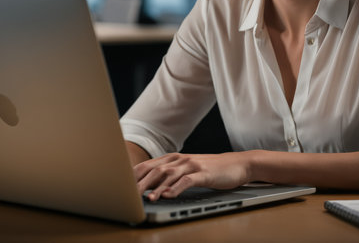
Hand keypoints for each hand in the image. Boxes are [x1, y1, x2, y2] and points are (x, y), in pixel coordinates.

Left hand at [133, 152, 252, 200]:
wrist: (237, 164)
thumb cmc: (210, 169)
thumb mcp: (188, 170)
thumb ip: (170, 175)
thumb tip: (150, 187)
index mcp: (174, 159)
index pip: (148, 166)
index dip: (134, 176)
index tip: (121, 187)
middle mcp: (180, 159)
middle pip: (155, 170)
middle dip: (140, 183)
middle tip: (128, 196)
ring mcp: (192, 165)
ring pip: (169, 174)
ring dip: (156, 187)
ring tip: (147, 198)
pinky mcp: (203, 173)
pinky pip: (187, 181)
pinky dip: (176, 188)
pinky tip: (168, 196)